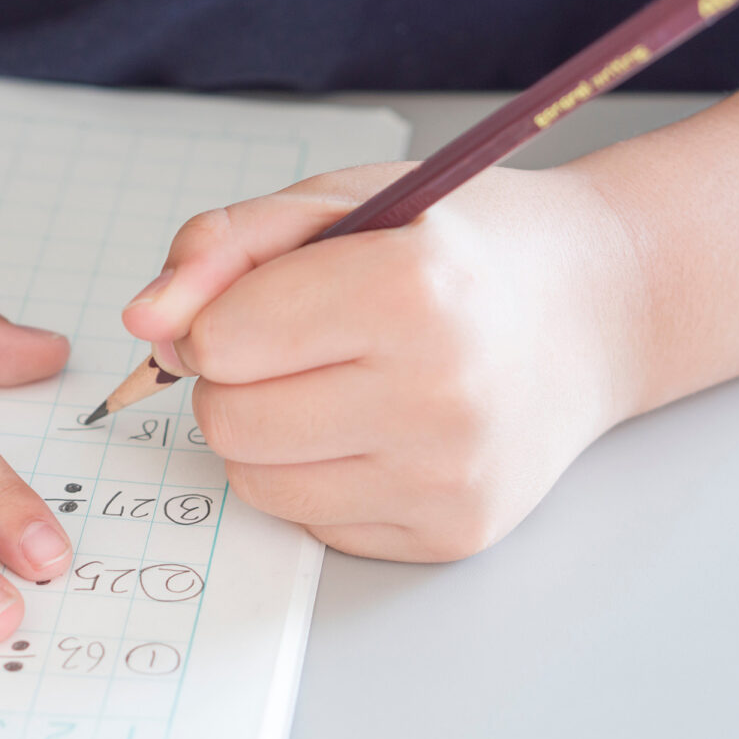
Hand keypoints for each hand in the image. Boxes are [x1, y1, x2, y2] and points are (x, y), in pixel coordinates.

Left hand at [121, 163, 646, 560]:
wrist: (594, 311)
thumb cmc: (459, 249)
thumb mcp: (340, 204)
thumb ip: (225, 247)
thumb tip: (144, 321)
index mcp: (408, 292)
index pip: (221, 342)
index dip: (221, 315)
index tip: (269, 296)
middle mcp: (437, 396)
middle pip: (228, 422)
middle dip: (236, 379)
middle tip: (304, 344)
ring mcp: (446, 478)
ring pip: (255, 484)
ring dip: (267, 435)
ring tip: (339, 383)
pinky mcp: (449, 535)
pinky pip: (309, 523)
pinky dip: (316, 477)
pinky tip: (375, 430)